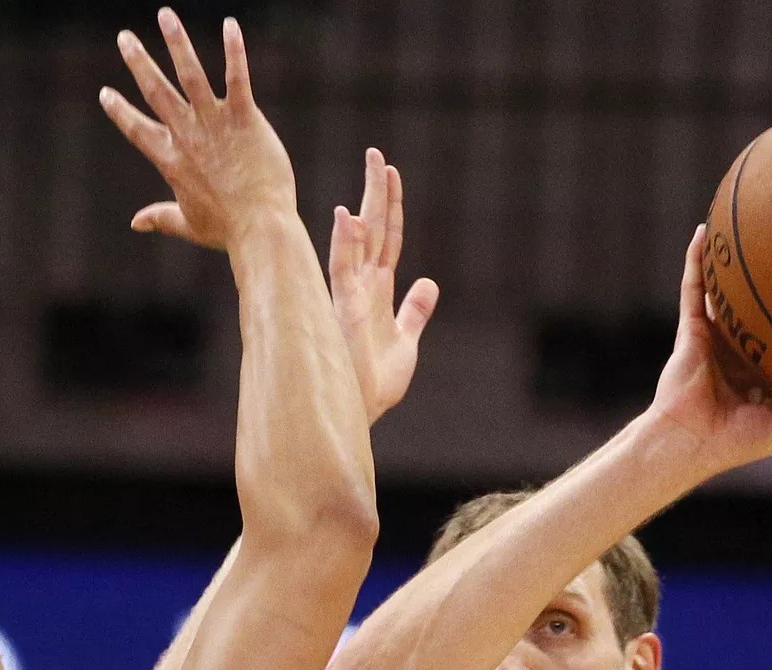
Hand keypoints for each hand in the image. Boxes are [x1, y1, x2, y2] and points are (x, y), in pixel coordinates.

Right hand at [100, 10, 295, 252]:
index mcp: (172, 161)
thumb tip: (135, 223)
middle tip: (124, 37)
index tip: (105, 93)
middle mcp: (188, 137)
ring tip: (165, 15)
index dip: (120, 112)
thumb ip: (160, 218)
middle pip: (156, 92)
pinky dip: (234, 51)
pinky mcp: (244, 118)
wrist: (261, 228)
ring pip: (190, 75)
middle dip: (138, 62)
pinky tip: (230, 25)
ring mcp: (215, 124)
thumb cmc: (229, 230)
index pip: (138, 130)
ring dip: (177, 43)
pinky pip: (236, 78)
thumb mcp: (188, 224)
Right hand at [329, 148, 439, 423]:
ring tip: (374, 168)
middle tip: (378, 155)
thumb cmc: (375, 383)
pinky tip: (350, 216)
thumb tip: (429, 283)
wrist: (358, 412)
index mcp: (378, 291)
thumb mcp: (406, 341)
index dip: (391, 207)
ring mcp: (351, 294)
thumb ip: (414, 312)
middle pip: (374, 229)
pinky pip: (343, 269)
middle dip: (377, 192)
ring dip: (368, 203)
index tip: (393, 174)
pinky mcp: (343, 310)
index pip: (387, 239)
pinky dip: (345, 243)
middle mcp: (362, 285)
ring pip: (360, 238)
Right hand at [645, 226, 771, 478]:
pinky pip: (694, 288)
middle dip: (769, 286)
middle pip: (754, 311)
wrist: (693, 441)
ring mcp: (712, 338)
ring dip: (729, 262)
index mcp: (756, 376)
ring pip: (723, 293)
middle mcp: (734, 352)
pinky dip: (697, 261)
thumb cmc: (737, 442)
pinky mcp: (691, 329)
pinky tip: (706, 231)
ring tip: (745, 225)